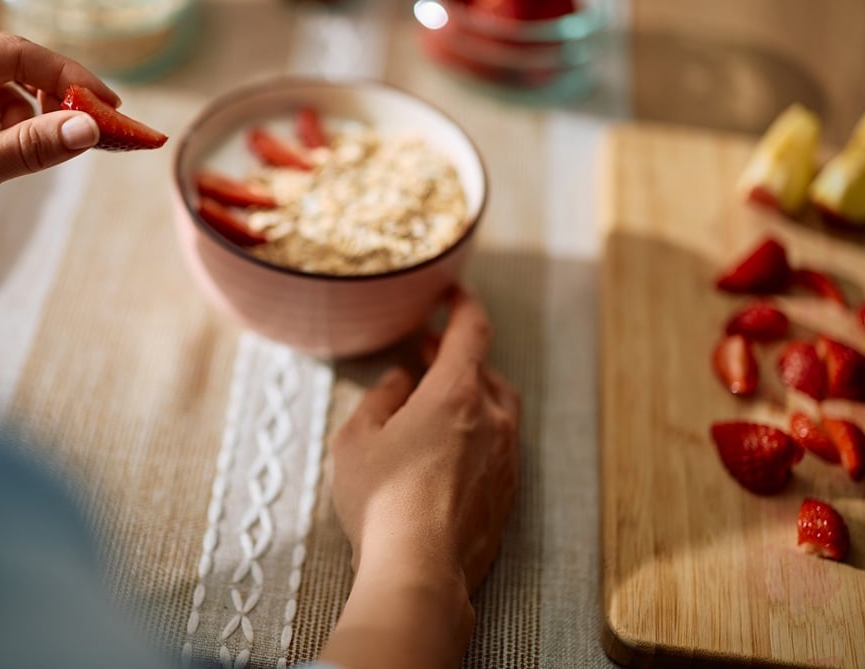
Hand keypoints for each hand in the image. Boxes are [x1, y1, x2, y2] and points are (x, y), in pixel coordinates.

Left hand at [0, 32, 121, 291]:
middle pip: (7, 72)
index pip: (13, 54)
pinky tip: (8, 162)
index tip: (107, 104)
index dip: (66, 75)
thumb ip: (28, 148)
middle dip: (50, 99)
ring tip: (33, 155)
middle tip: (88, 128)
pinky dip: (3, 140)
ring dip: (24, 123)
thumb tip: (88, 129)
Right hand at [320, 286, 519, 668]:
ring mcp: (505, 460)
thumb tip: (399, 381)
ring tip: (436, 400)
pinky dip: (477, 434)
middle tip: (427, 349)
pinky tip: (447, 450)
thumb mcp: (357, 439)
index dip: (462, 305)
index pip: (472, 330)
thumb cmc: (382, 502)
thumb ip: (381, 398)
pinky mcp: (507, 495)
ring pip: (496, 410)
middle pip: (486, 371)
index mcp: (457, 394)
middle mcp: (492, 421)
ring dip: (470, 395)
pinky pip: (497, 448)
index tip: (451, 293)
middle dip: (457, 354)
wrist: (420, 572)